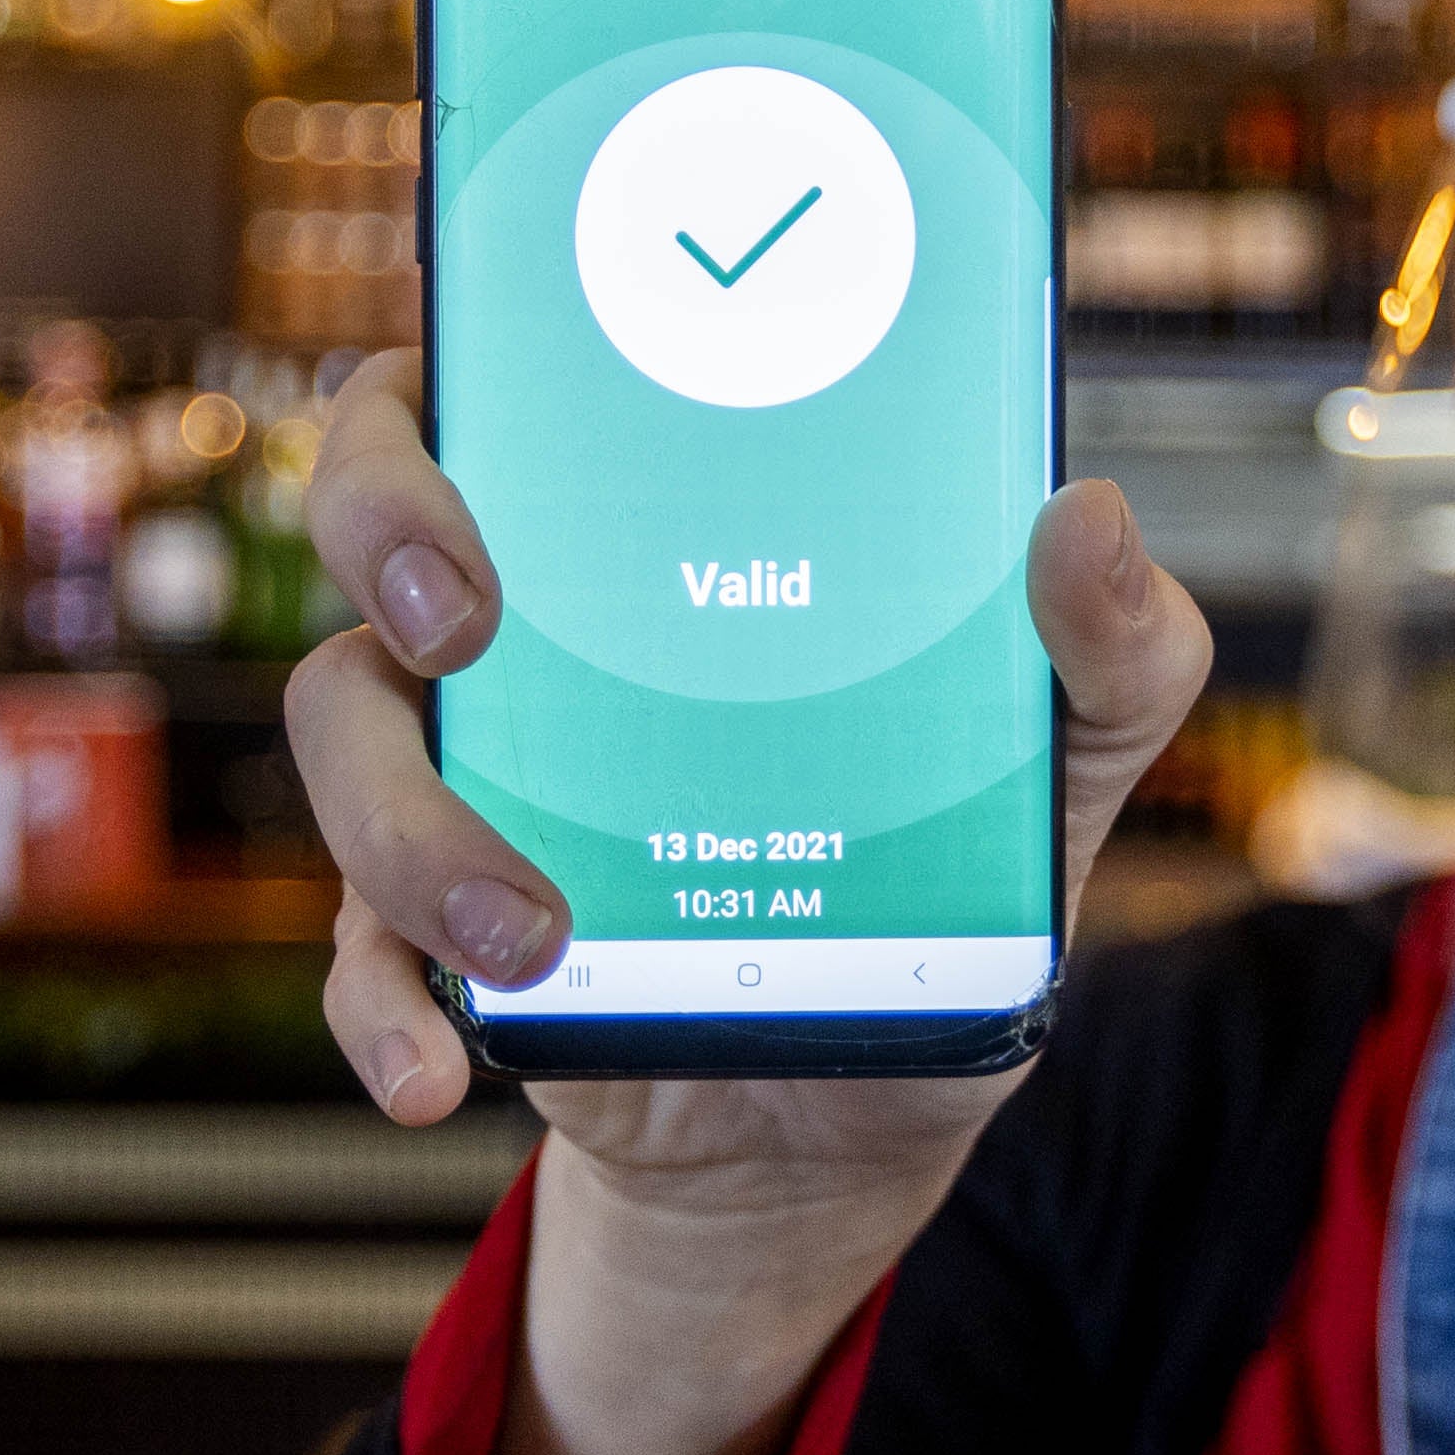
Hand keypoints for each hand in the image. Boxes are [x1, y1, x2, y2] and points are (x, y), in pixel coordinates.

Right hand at [287, 349, 1211, 1454]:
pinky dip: (384, 1009)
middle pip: (380, 510)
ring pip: (343, 731)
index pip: (524, 380)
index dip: (479, 349)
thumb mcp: (1066, 758)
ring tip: (531, 931)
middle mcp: (544, 628)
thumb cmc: (952, 871)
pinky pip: (353, 949)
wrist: (870, 1105)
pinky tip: (444, 1068)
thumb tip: (1088, 513)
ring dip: (407, 825)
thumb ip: (1110, 648)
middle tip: (468, 620)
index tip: (505, 388)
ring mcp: (475, 771)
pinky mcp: (441, 930)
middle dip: (382, 526)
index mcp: (666, 536)